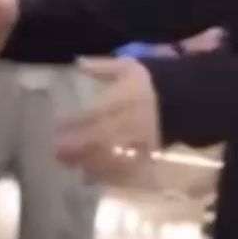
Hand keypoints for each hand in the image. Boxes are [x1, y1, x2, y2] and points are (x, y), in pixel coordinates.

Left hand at [55, 58, 161, 182]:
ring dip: (89, 162)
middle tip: (56, 152)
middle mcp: (129, 121)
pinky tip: (91, 176)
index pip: (94, 112)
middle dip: (77, 146)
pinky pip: (126, 169)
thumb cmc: (148, 82)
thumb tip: (78, 61)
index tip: (56, 126)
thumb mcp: (127, 67)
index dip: (74, 121)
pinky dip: (108, 174)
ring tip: (70, 164)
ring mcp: (138, 140)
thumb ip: (101, 66)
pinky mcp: (146, 155)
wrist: (182, 99)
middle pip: (99, 137)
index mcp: (122, 98)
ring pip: (111, 156)